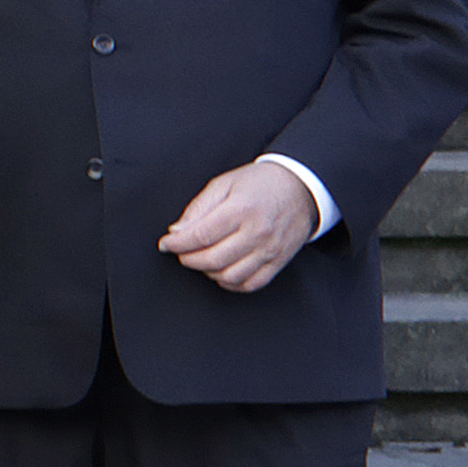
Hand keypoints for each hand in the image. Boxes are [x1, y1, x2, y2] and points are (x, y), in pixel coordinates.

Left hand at [160, 158, 323, 295]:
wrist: (301, 187)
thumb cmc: (261, 183)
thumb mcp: (224, 184)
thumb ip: (198, 208)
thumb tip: (177, 231)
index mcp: (241, 209)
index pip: (200, 236)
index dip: (177, 244)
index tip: (166, 244)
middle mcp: (258, 232)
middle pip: (213, 259)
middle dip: (188, 259)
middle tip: (181, 252)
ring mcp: (270, 250)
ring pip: (230, 275)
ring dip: (208, 272)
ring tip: (201, 260)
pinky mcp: (279, 261)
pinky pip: (252, 283)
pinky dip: (231, 283)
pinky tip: (221, 272)